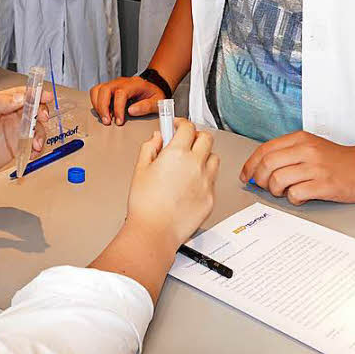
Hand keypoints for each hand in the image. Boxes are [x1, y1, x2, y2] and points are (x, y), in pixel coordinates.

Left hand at [0, 87, 51, 190]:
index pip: (23, 94)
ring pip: (37, 128)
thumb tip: (20, 97)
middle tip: (41, 118)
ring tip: (35, 144)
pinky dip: (37, 149)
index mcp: (1, 105)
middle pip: (35, 109)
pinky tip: (32, 152)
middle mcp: (10, 116)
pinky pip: (34, 145)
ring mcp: (15, 132)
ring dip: (40, 134)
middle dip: (42, 113)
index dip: (36, 93)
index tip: (45, 96)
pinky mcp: (17, 147)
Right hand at [90, 76, 163, 125]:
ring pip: (98, 89)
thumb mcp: (157, 100)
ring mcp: (114, 84)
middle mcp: (121, 82)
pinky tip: (102, 112)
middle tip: (107, 121)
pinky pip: (96, 91)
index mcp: (134, 84)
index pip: (121, 93)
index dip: (118, 108)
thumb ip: (146, 106)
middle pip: (105, 89)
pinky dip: (96, 102)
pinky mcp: (109, 88)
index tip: (119, 121)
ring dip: (97, 105)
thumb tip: (131, 111)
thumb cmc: (154, 93)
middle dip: (103, 107)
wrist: (152, 85)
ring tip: (103, 117)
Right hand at [125, 119, 219, 251]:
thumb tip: (157, 138)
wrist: (155, 231)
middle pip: (206, 138)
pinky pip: (213, 179)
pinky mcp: (211, 197)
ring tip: (191, 163)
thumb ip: (149, 148)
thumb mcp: (140, 169)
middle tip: (185, 141)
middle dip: (196, 136)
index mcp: (177, 154)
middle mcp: (195, 164)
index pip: (188, 127)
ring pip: (214, 157)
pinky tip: (192, 183)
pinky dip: (205, 177)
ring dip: (204, 155)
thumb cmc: (145, 205)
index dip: (181, 123)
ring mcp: (206, 181)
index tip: (175, 126)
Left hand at [239, 131, 354, 204]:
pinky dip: (293, 199)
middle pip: (267, 164)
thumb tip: (259, 169)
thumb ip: (287, 154)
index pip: (264, 149)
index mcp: (300, 139)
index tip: (247, 176)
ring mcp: (316, 167)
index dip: (250, 165)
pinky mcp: (325, 184)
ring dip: (276, 190)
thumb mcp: (311, 147)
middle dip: (260, 179)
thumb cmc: (338, 161)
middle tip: (266, 187)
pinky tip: (300, 197)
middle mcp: (306, 150)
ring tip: (285, 192)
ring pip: (278, 179)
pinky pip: (296, 193)